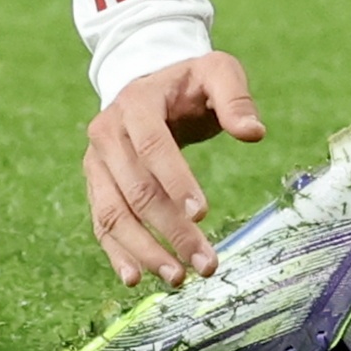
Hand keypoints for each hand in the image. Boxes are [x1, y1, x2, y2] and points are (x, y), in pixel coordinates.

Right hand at [82, 51, 266, 286]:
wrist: (150, 85)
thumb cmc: (191, 83)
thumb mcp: (218, 71)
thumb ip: (236, 97)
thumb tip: (254, 133)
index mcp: (136, 102)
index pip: (153, 146)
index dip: (176, 181)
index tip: (203, 214)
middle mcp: (107, 132)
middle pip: (136, 189)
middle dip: (170, 229)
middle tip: (205, 263)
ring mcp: (96, 162)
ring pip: (114, 213)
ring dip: (144, 250)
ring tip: (178, 278)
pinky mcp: (96, 185)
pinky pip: (103, 223)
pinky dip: (117, 253)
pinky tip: (137, 279)